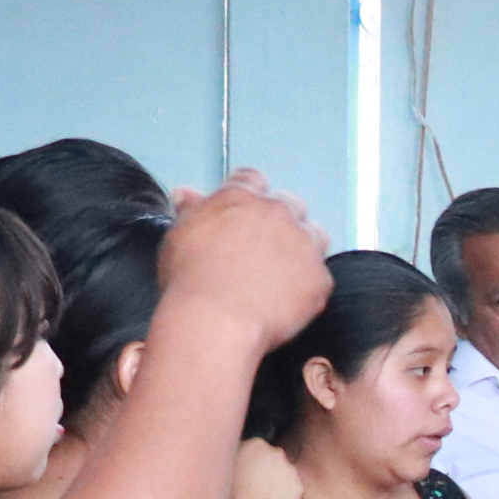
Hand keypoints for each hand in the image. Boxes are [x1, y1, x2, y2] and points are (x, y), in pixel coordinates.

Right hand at [160, 172, 331, 349]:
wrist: (216, 319)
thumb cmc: (191, 281)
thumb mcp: (179, 237)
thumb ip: (191, 211)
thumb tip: (186, 195)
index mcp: (239, 197)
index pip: (251, 179)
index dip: (250, 194)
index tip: (246, 211)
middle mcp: (275, 213)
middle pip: (289, 204)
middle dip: (280, 221)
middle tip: (264, 248)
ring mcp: (302, 243)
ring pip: (315, 235)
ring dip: (303, 247)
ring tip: (281, 273)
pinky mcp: (318, 277)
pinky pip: (320, 277)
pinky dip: (308, 287)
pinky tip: (288, 301)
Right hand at [225, 438, 302, 498]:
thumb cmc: (228, 493)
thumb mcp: (227, 463)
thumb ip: (240, 452)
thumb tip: (245, 451)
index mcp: (256, 444)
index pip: (261, 447)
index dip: (256, 459)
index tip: (251, 470)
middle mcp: (276, 453)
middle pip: (276, 457)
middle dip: (269, 467)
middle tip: (258, 484)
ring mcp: (290, 470)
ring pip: (287, 472)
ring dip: (279, 480)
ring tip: (264, 495)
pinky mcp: (298, 487)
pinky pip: (294, 488)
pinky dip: (287, 494)